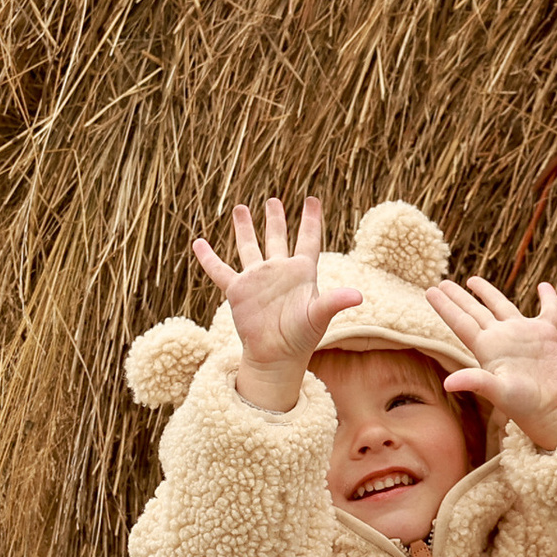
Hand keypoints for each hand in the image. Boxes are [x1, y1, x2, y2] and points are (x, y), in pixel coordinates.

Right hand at [193, 195, 362, 408]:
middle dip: (275, 219)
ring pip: (249, 247)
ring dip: (244, 229)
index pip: (308, 239)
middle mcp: (279, 271)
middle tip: (273, 200)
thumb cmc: (301, 338)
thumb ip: (334, 301)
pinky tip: (198, 243)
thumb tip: (358, 296)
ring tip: (241, 208)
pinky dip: (209, 257)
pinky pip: (220, 270)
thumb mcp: (318, 316)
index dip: (311, 220)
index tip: (311, 199)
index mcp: (301, 272)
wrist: (276, 356)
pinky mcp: (238, 291)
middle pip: (277, 238)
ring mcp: (257, 279)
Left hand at [428, 275, 556, 450]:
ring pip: (502, 306)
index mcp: (487, 347)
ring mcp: (523, 334)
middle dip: (458, 297)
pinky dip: (548, 298)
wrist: (550, 409)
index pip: (461, 322)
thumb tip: (447, 384)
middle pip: (475, 311)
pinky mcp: (546, 335)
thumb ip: (476, 382)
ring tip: (472, 280)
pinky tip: (543, 286)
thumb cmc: (522, 405)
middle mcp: (501, 337)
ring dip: (488, 292)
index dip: (445, 306)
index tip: (430, 290)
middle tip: (441, 282)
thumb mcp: (499, 392)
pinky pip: (549, 310)